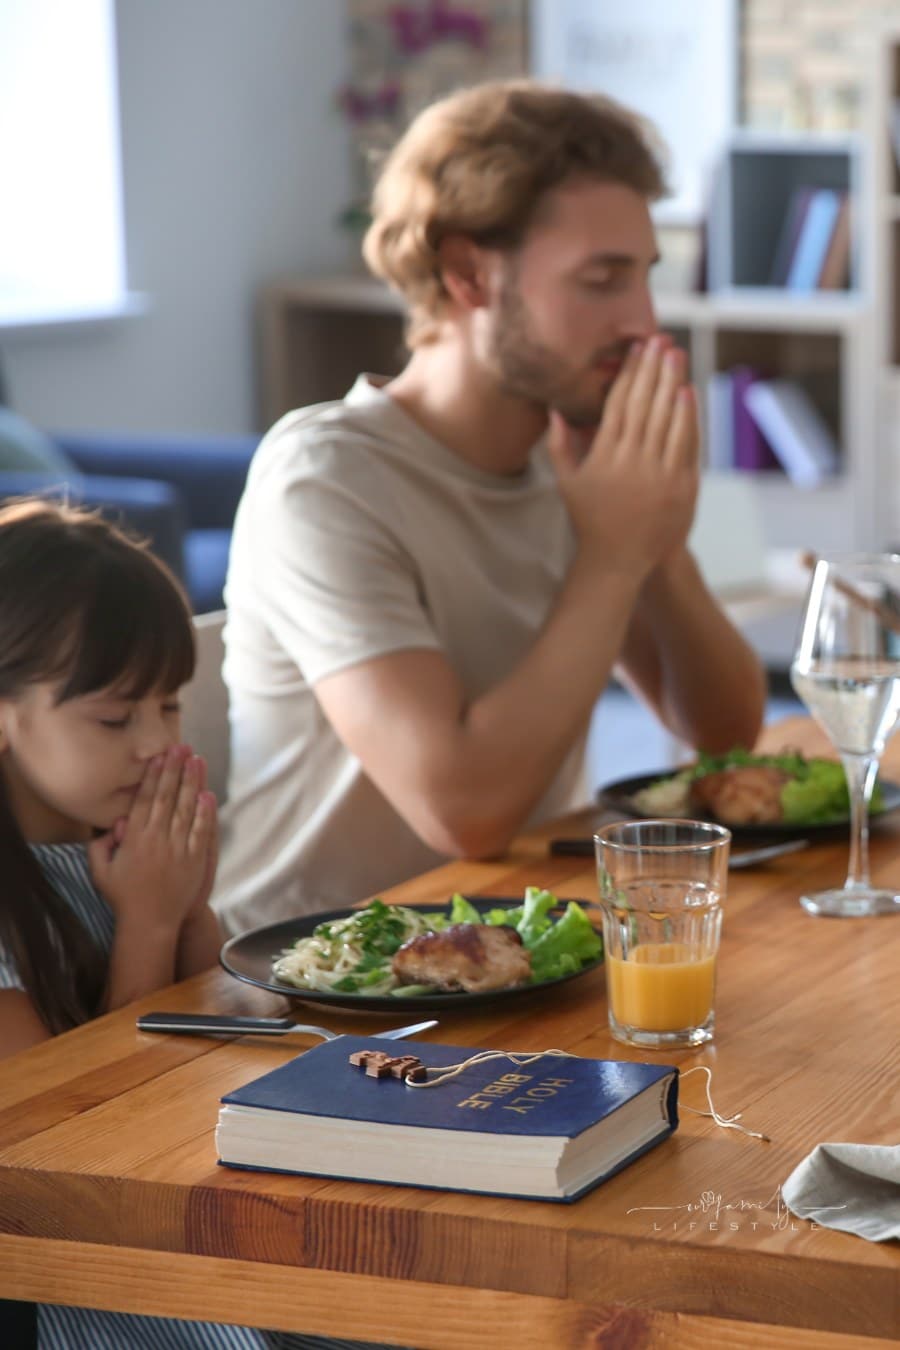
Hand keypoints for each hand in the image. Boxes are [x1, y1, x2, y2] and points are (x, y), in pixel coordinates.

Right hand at [88, 745, 215, 934]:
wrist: (150, 924)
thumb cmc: (123, 898)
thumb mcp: (101, 872)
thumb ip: (100, 846)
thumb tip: (114, 823)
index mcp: (134, 839)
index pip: (145, 800)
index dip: (153, 776)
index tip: (159, 757)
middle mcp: (156, 840)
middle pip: (167, 797)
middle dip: (174, 770)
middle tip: (180, 747)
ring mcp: (177, 850)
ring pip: (186, 809)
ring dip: (191, 783)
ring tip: (196, 760)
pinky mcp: (194, 861)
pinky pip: (201, 831)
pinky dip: (205, 812)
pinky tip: (208, 794)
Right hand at [548, 336, 699, 579]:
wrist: (618, 559)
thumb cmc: (590, 519)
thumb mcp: (568, 482)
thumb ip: (559, 444)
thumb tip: (555, 409)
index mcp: (604, 455)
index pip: (620, 403)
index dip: (630, 373)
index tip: (637, 350)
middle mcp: (632, 461)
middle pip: (646, 404)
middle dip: (654, 370)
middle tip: (661, 342)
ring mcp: (658, 474)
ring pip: (668, 419)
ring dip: (673, 384)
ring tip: (677, 358)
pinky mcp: (680, 487)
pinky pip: (685, 444)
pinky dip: (687, 418)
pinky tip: (687, 394)